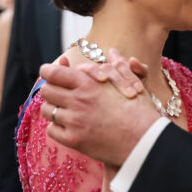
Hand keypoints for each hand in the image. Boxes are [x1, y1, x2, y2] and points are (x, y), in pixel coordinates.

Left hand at [39, 49, 159, 166]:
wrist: (144, 140)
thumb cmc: (140, 111)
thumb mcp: (131, 84)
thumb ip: (117, 66)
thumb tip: (112, 51)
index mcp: (89, 84)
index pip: (54, 73)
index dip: (48, 71)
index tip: (47, 71)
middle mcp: (78, 101)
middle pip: (46, 91)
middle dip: (51, 89)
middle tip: (59, 92)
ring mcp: (74, 121)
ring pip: (47, 110)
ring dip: (54, 108)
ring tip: (66, 110)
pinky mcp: (73, 140)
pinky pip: (52, 130)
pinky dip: (57, 127)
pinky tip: (69, 126)